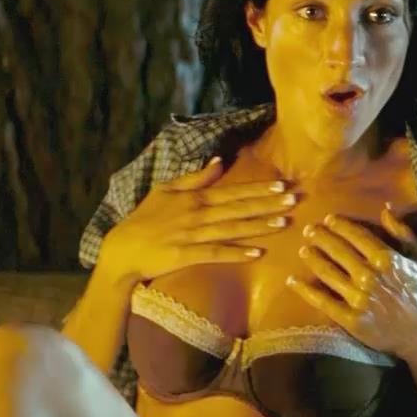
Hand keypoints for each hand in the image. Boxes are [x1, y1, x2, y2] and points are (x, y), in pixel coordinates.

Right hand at [98, 157, 297, 285]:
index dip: (259, 189)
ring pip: (232, 229)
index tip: (282, 185)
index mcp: (195, 198)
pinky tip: (257, 253)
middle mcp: (197, 214)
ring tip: (284, 223)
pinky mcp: (186, 255)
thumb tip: (219, 161)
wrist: (121, 250)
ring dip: (259, 226)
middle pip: (239, 208)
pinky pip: (216, 254)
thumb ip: (195, 177)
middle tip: (294, 200)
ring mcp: (193, 235)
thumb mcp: (166, 190)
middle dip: (268, 204)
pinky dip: (237, 253)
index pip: (233, 191)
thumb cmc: (144, 219)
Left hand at [288, 205, 416, 361]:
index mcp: (387, 259)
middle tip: (309, 230)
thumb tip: (386, 209)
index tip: (329, 220)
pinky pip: (322, 301)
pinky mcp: (350, 319)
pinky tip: (293, 280)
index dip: (340, 225)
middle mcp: (370, 276)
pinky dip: (305, 290)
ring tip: (303, 250)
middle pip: (338, 250)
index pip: (356, 235)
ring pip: (327, 272)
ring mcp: (358, 299)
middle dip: (320, 237)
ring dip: (312, 258)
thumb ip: (404, 233)